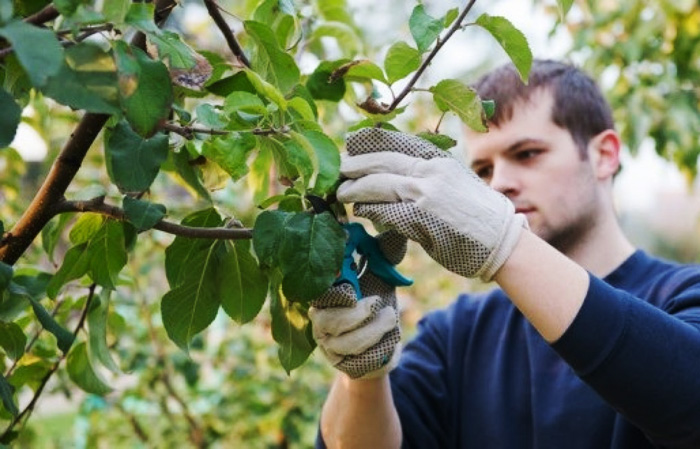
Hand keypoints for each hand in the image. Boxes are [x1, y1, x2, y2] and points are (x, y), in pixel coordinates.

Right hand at [309, 231, 405, 378]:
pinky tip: (388, 341)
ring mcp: (328, 344)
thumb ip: (383, 253)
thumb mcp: (381, 276)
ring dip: (373, 330)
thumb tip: (396, 227)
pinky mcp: (341, 364)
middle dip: (357, 312)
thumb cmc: (376, 305)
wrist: (382, 347)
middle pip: (327, 318)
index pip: (319, 290)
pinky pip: (357, 360)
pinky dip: (378, 348)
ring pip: (345, 341)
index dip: (335, 288)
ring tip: (391, 318)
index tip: (353, 284)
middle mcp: (319, 319)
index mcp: (324, 293)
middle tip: (378, 303)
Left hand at [337, 127, 526, 280]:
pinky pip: (385, 211)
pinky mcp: (420, 219)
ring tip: (342, 193)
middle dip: (355, 165)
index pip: (396, 143)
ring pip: (378, 185)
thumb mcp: (454, 183)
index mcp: (438, 160)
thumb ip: (425, 177)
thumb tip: (394, 180)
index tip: (352, 144)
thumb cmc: (479, 216)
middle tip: (338, 170)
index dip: (370, 143)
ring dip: (355, 190)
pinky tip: (360, 211)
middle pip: (381, 162)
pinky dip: (370, 210)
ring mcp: (425, 194)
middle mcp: (430, 171)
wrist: (502, 240)